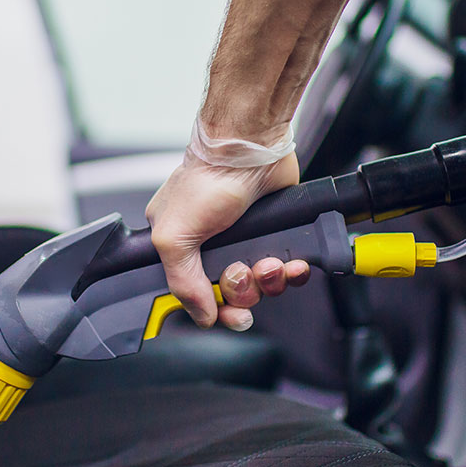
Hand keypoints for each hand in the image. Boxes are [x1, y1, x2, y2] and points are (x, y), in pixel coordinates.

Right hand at [146, 149, 309, 330]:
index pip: (193, 294)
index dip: (210, 307)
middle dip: (243, 291)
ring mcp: (246, 243)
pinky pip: (286, 272)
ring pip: (261, 287)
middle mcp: (213, 247)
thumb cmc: (209, 179)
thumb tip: (201, 315)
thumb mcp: (175, 236)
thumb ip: (182, 281)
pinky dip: (291, 272)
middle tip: (242, 272)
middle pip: (232, 295)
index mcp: (181, 246)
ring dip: (268, 280)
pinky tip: (290, 262)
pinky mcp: (275, 237)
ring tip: (267, 262)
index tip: (222, 311)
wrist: (252, 151)